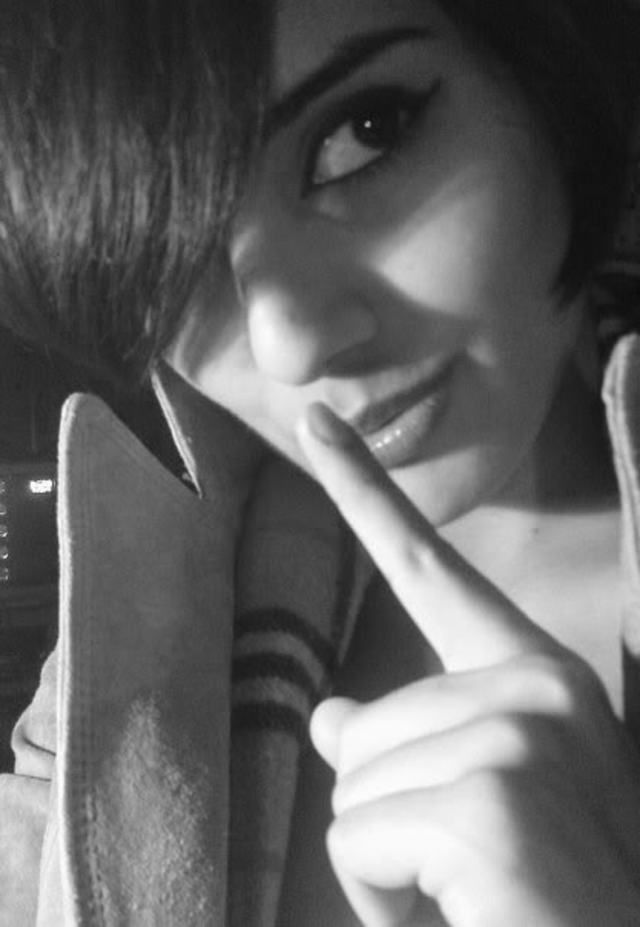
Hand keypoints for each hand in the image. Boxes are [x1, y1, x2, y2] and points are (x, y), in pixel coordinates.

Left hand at [297, 403, 639, 926]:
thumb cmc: (541, 892)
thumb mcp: (468, 803)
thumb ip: (406, 744)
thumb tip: (332, 717)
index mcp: (535, 674)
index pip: (429, 567)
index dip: (365, 489)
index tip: (316, 421)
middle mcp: (538, 685)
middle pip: (364, 724)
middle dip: (384, 812)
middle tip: (462, 869)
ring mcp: (519, 733)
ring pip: (353, 781)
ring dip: (385, 860)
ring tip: (467, 893)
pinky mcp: (491, 801)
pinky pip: (356, 837)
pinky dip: (379, 898)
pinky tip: (461, 913)